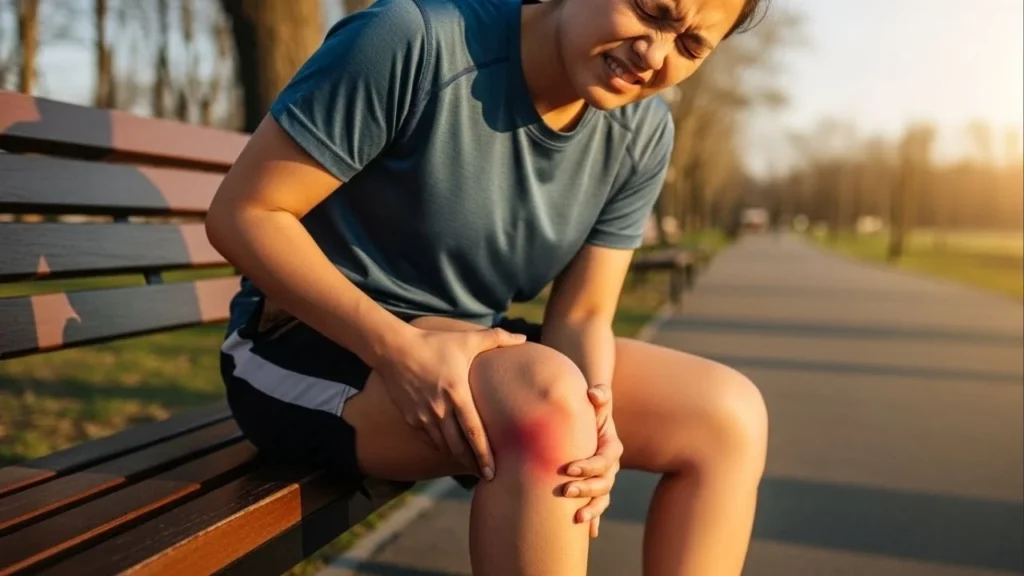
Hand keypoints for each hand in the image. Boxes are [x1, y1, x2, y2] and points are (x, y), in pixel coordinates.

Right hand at [376, 326, 526, 480]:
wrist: (394, 349)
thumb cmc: (434, 343)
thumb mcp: (466, 339)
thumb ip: (497, 338)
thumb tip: (523, 336)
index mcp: (457, 394)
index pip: (474, 432)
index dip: (484, 455)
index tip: (493, 472)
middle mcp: (440, 409)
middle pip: (459, 447)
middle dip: (474, 464)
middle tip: (487, 477)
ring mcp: (424, 416)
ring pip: (444, 446)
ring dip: (458, 459)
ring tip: (472, 468)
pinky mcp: (411, 418)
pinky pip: (429, 439)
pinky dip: (441, 447)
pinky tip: (450, 451)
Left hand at [564, 382, 622, 537]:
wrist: (584, 421)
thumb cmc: (588, 411)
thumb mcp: (596, 403)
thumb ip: (599, 395)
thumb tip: (593, 392)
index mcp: (611, 448)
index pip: (604, 460)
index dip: (589, 466)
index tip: (568, 468)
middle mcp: (611, 467)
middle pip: (604, 483)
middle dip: (585, 489)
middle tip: (564, 491)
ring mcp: (605, 481)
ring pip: (602, 499)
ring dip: (591, 510)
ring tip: (576, 518)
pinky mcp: (595, 491)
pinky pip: (597, 508)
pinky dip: (593, 521)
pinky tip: (587, 533)